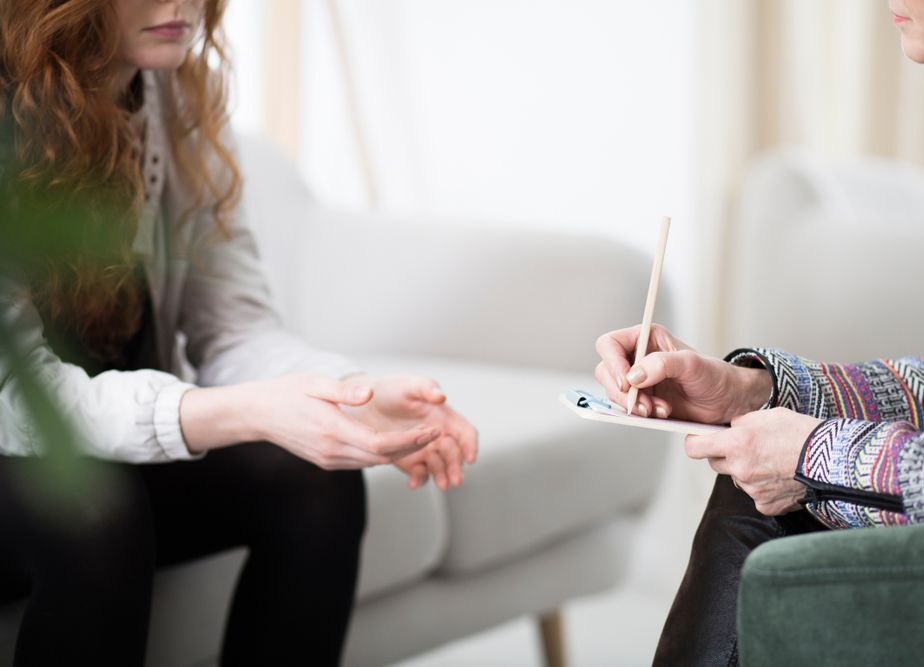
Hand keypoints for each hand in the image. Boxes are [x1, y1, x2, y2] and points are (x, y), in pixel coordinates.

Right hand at [182, 374, 440, 469]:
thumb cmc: (286, 392)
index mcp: (332, 430)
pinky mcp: (326, 461)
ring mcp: (328, 459)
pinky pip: (360, 462)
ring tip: (423, 439)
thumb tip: (370, 393)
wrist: (257, 414)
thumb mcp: (314, 383)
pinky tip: (395, 444)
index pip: (379, 443)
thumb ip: (344, 391)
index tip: (430, 431)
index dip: (409, 441)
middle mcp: (332, 450)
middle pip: (381, 457)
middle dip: (411, 447)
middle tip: (437, 435)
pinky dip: (380, 455)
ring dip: (398, 453)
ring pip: (372, 462)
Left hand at [350, 375, 478, 490]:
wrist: (366, 403)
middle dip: (456, 467)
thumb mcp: (409, 384)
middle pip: (454, 454)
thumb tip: (441, 396)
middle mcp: (438, 435)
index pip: (465, 433)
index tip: (470, 458)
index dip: (470, 445)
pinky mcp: (409, 460)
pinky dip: (419, 479)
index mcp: (444, 417)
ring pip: (439, 467)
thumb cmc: (391, 389)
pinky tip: (414, 483)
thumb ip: (426, 388)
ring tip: (441, 485)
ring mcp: (424, 449)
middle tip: (455, 479)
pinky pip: (419, 473)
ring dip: (442, 476)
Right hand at [595, 323, 771, 422]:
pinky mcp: (641, 399)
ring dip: (633, 405)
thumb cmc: (714, 375)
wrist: (726, 400)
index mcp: (645, 338)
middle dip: (622, 391)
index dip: (612, 362)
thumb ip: (662, 364)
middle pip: (606, 371)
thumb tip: (634, 376)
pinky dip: (640, 413)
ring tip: (660, 409)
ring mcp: (638, 380)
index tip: (626, 381)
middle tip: (643, 404)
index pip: (609, 344)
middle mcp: (637, 357)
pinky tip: (661, 412)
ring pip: (614, 392)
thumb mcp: (691, 364)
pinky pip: (626, 407)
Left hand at [684, 408, 820, 514]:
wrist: (831, 458)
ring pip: (736, 478)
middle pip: (715, 464)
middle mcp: (740, 468)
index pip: (695, 448)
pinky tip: (778, 476)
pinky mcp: (766, 504)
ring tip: (770, 461)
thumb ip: (740, 423)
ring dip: (745, 471)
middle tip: (745, 448)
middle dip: (724, 455)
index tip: (699, 440)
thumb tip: (728, 428)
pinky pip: (755, 494)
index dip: (696, 442)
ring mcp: (752, 489)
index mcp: (736, 443)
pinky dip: (763, 487)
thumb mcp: (765, 415)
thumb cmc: (800, 432)